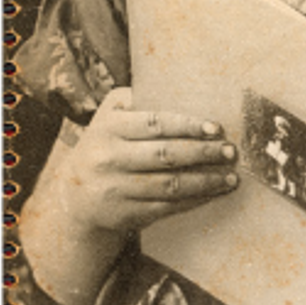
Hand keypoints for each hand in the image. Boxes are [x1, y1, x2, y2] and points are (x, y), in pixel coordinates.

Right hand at [56, 88, 237, 236]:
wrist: (75, 195)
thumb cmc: (107, 145)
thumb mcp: (111, 117)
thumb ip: (140, 101)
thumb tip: (192, 90)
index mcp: (108, 128)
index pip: (154, 123)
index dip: (188, 125)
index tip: (216, 128)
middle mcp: (107, 158)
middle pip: (164, 155)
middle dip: (203, 153)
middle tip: (230, 151)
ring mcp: (113, 189)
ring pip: (169, 185)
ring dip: (206, 181)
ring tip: (231, 176)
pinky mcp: (123, 214)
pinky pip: (166, 207)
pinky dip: (194, 200)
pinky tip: (214, 193)